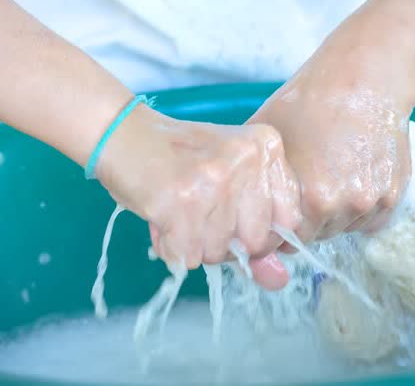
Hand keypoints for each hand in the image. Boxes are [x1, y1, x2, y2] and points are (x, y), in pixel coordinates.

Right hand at [95, 104, 300, 273]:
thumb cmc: (180, 158)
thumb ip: (258, 229)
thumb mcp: (228, 180)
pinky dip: (172, 248)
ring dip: (196, 244)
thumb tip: (279, 281)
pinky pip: (188, 256)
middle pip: (256, 241)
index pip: (289, 219)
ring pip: (220, 252)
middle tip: (201, 215)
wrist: (124, 135)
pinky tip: (163, 218)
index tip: (236, 221)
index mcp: (267, 146)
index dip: (261, 234)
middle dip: (227, 242)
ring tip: (179, 211)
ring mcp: (216, 180)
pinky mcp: (182, 202)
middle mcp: (248, 159)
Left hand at [250, 30, 412, 246]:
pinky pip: (369, 219)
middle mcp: (344, 205)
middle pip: (316, 234)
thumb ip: (252, 174)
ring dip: (332, 215)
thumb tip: (240, 200)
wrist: (361, 79)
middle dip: (305, 219)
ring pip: (343, 226)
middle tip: (302, 189)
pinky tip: (348, 179)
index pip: (288, 237)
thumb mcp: (265, 134)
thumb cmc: (307, 102)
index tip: (277, 211)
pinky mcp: (394, 194)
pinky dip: (357, 208)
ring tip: (327, 178)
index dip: (279, 225)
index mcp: (310, 197)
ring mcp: (373, 201)